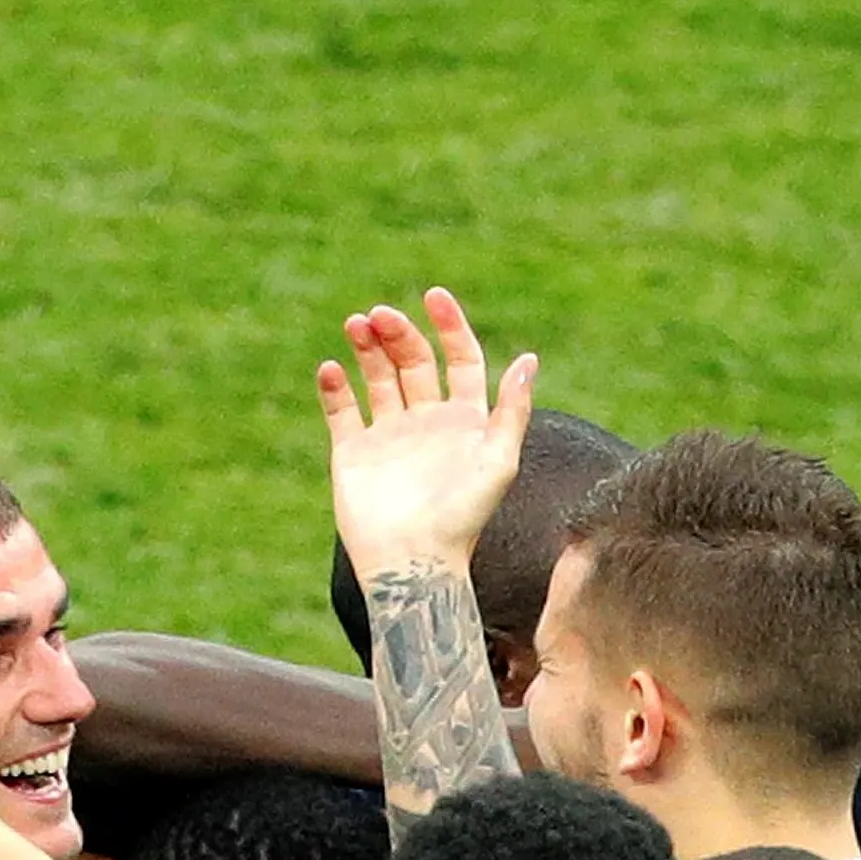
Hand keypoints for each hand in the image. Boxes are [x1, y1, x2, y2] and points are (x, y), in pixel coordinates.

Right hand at [321, 290, 535, 585]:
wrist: (414, 563)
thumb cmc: (463, 518)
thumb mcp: (499, 461)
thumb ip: (513, 410)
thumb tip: (529, 358)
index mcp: (465, 421)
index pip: (460, 359)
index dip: (450, 326)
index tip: (434, 296)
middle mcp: (427, 423)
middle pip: (414, 361)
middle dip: (399, 333)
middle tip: (380, 317)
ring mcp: (389, 437)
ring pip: (377, 377)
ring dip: (367, 348)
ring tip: (356, 325)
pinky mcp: (353, 453)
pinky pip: (342, 411)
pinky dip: (334, 387)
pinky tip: (331, 370)